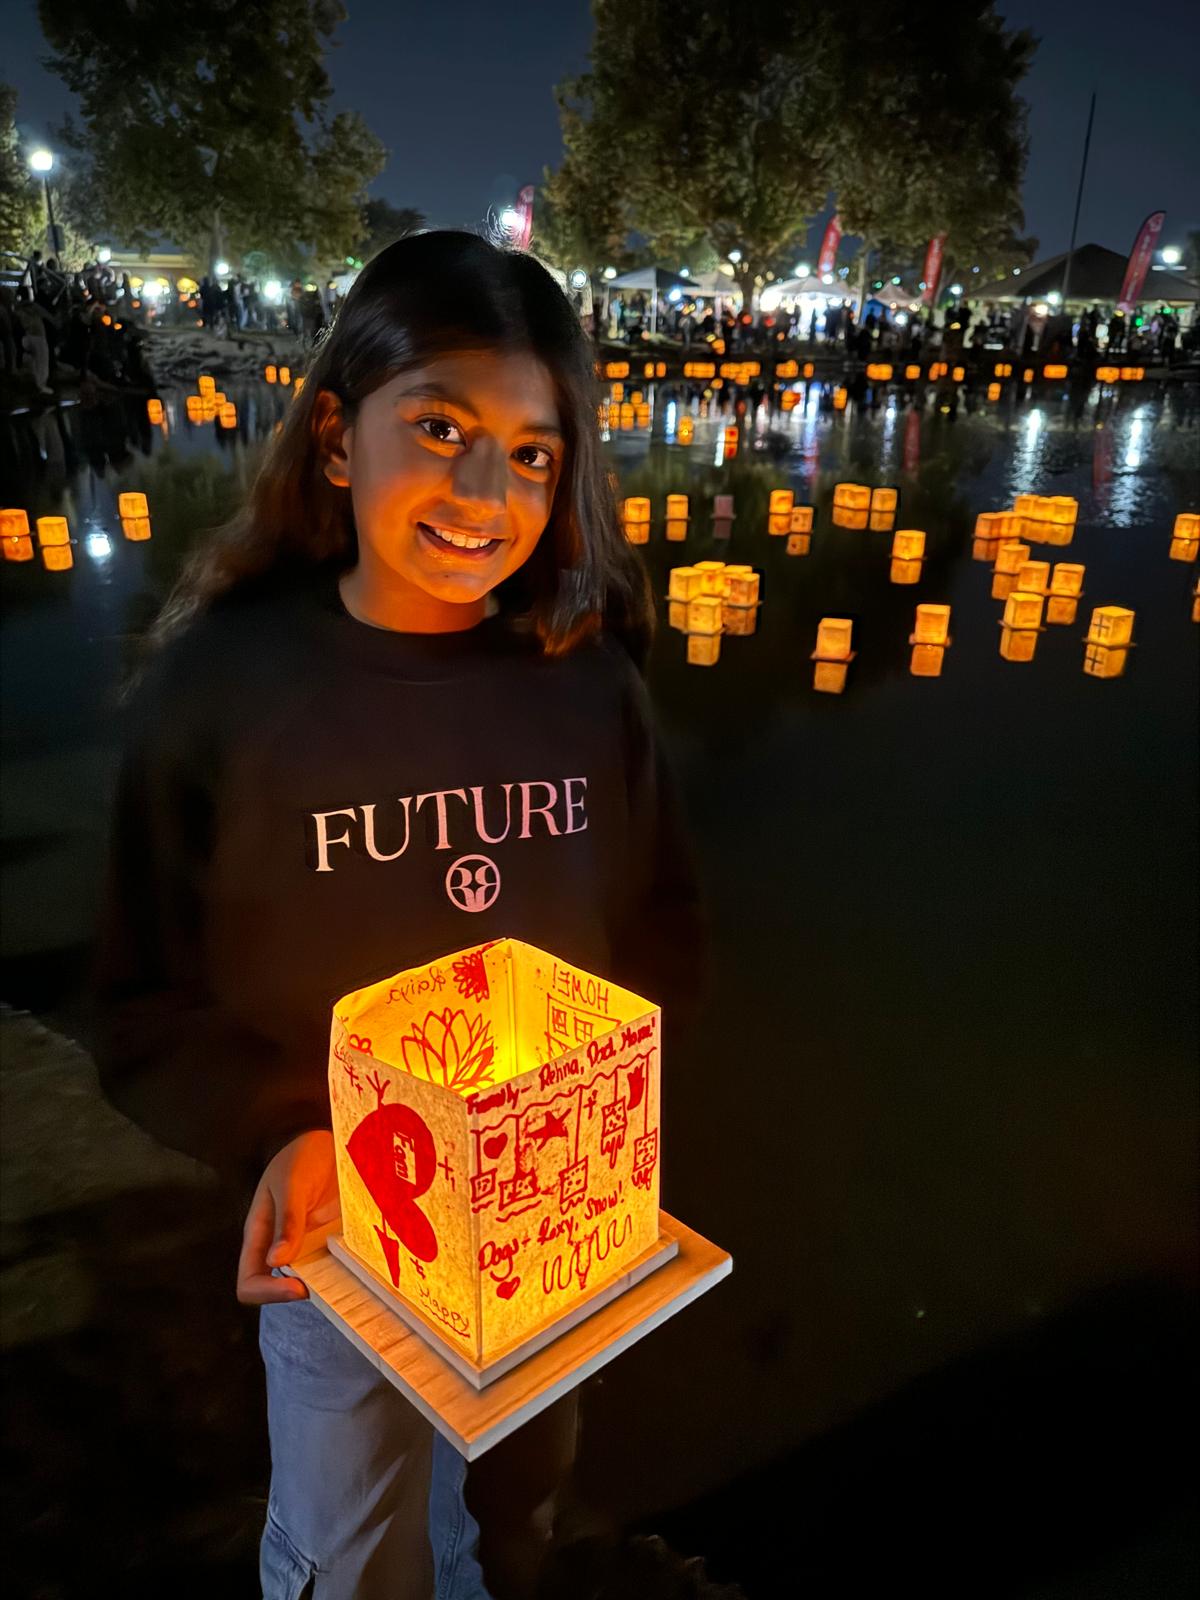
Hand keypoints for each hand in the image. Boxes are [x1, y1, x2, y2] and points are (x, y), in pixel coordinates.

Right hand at [236, 1130, 339, 1304]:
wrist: (327, 1140)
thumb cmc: (300, 1157)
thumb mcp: (291, 1183)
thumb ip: (287, 1219)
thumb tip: (276, 1260)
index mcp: (260, 1235)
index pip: (249, 1281)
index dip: (268, 1292)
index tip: (298, 1286)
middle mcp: (282, 1247)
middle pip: (281, 1289)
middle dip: (304, 1292)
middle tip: (330, 1285)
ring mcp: (308, 1245)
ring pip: (313, 1281)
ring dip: (329, 1285)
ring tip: (351, 1280)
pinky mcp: (332, 1239)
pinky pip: (336, 1264)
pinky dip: (347, 1269)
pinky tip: (363, 1265)